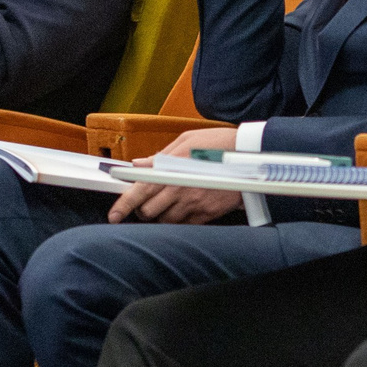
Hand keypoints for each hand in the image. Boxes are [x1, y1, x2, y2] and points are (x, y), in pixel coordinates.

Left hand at [108, 126, 243, 223]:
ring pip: (164, 221)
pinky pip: (184, 225)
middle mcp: (181, 189)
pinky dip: (178, 221)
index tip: (115, 214)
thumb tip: (139, 164)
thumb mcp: (187, 141)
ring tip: (165, 205)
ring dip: (159, 217)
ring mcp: (194, 203)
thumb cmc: (220, 144)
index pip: (140, 190)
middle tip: (145, 204)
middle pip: (149, 211)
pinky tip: (181, 210)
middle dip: (142, 211)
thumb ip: (160, 156)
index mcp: (173, 169)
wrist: (252, 157)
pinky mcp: (207, 214)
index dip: (124, 205)